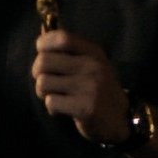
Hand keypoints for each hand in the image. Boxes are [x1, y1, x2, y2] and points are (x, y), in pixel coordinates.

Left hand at [31, 28, 129, 144]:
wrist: (120, 120)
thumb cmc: (98, 89)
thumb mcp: (90, 65)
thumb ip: (69, 53)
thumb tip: (41, 39)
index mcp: (93, 52)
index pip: (62, 37)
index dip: (44, 43)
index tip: (41, 52)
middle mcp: (93, 66)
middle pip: (44, 61)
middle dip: (37, 72)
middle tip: (46, 82)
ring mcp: (90, 87)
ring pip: (43, 82)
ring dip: (42, 92)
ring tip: (53, 96)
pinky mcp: (85, 107)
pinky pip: (51, 102)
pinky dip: (51, 107)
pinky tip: (61, 109)